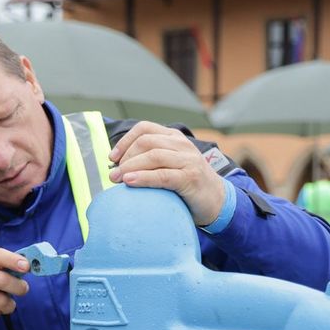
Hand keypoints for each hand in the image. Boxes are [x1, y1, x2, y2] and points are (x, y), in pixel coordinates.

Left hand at [107, 121, 226, 225]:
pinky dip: (143, 177)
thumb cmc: (187, 185)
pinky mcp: (190, 178)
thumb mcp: (170, 165)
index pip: (144, 129)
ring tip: (117, 179)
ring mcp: (188, 160)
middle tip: (113, 175)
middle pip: (146, 142)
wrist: (217, 201)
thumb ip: (151, 161)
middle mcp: (182, 145)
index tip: (112, 158)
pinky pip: (162, 175)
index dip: (125, 141)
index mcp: (174, 138)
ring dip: (130, 167)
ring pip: (153, 156)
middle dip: (125, 157)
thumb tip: (118, 167)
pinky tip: (130, 182)